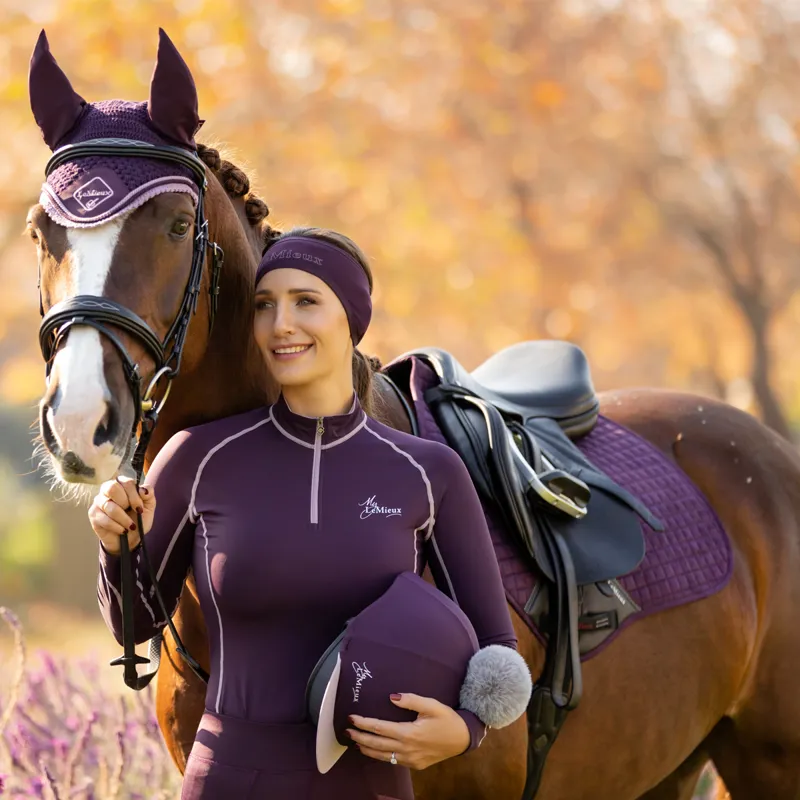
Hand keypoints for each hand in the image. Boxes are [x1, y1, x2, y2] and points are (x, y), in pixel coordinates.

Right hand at [88, 476, 155, 554]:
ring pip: (109, 506)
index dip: (134, 496)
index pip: (126, 483)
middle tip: (131, 512)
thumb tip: (142, 489)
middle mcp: (107, 489)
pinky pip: (104, 519)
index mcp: (122, 484)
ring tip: (130, 526)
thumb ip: (149, 494)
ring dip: (123, 519)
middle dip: (125, 503)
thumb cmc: (138, 519)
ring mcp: (98, 501)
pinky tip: (122, 530)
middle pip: (112, 488)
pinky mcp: (93, 514)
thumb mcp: (149, 506)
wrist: (130, 538)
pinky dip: (117, 527)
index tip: (140, 508)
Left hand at [347, 693, 469, 769]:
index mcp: (409, 733)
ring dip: (367, 748)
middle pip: (377, 744)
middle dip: (360, 737)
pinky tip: (375, 750)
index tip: (352, 718)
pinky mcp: (414, 765)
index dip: (364, 723)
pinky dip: (380, 756)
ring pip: (382, 756)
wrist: (462, 739)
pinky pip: (392, 761)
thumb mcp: (431, 705)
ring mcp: (410, 760)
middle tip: (347, 730)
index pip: (380, 728)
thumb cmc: (447, 719)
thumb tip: (392, 697)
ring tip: (355, 741)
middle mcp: (407, 749)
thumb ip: (411, 700)